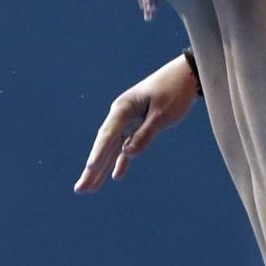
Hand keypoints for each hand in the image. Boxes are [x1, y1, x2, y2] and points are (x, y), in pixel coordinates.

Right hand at [73, 56, 198, 193]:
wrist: (186, 75)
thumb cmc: (174, 91)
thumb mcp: (162, 114)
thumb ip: (145, 134)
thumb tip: (128, 154)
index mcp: (123, 108)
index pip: (108, 135)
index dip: (99, 153)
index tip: (89, 168)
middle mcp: (121, 114)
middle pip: (104, 145)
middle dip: (92, 169)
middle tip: (79, 189)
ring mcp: (128, 120)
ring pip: (112, 149)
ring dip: (102, 168)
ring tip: (89, 188)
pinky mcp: (138, 124)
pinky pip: (125, 146)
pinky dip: (121, 160)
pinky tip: (115, 176)